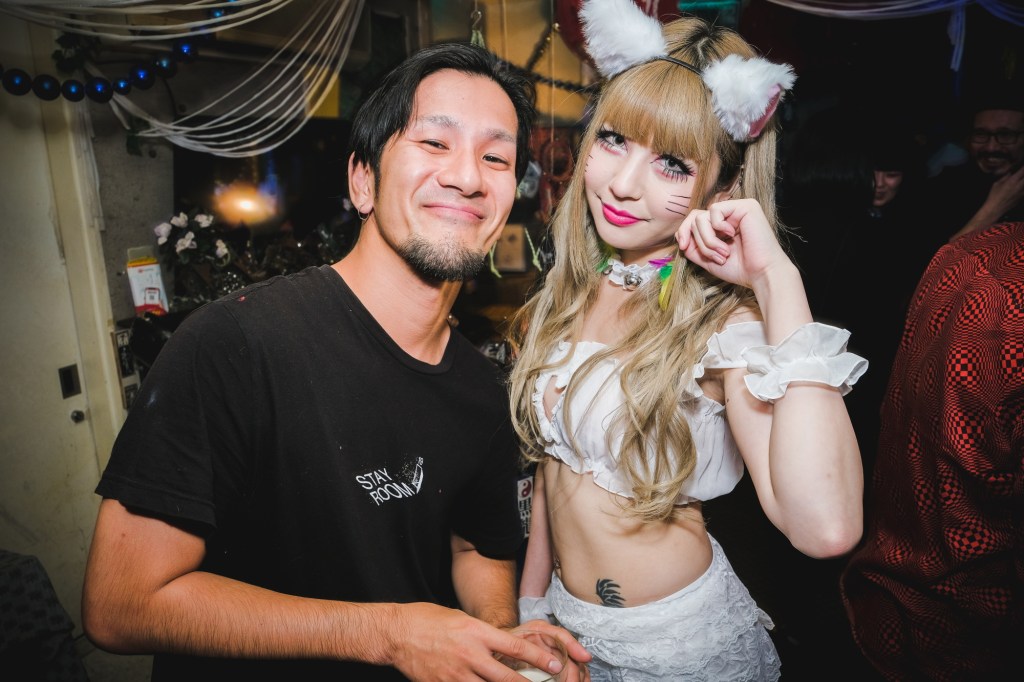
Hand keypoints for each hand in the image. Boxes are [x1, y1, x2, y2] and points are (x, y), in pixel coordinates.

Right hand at [389, 603, 585, 680]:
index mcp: (477, 632)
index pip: (515, 648)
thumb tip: (500, 648)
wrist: (397, 632)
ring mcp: (456, 674)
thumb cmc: (428, 619)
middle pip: (507, 677)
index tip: (554, 664)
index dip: (538, 658)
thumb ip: (482, 636)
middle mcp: (470, 655)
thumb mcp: (461, 618)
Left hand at [674, 198, 789, 288]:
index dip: (684, 232)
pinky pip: (715, 210)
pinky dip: (718, 228)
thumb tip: (680, 236)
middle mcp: (729, 215)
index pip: (694, 221)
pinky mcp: (746, 206)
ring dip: (709, 240)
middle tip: (717, 257)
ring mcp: (737, 208)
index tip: (684, 247)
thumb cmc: (739, 268)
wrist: (761, 274)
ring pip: (702, 217)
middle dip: (701, 242)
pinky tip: (732, 236)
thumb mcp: (708, 258)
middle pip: (695, 218)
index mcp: (721, 225)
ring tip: (724, 253)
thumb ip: (693, 247)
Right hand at [985, 164, 1023, 217]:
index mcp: (1012, 181)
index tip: (1022, 166)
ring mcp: (1022, 192)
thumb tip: (1010, 173)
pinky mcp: (1022, 197)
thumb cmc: (994, 196)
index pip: (1023, 170)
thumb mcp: (996, 184)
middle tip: (1022, 174)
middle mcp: (1020, 186)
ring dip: (1023, 181)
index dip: (1023, 168)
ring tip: (1021, 181)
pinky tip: (1021, 187)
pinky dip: (1023, 188)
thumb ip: (1005, 177)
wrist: (995, 208)